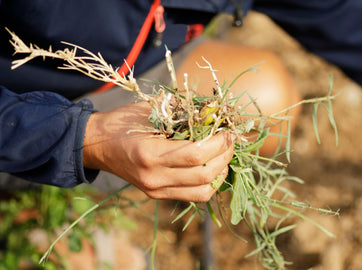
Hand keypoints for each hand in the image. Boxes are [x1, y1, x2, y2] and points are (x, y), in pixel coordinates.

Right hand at [83, 101, 234, 201]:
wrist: (96, 145)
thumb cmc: (123, 122)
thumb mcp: (149, 110)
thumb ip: (181, 111)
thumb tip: (214, 110)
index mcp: (150, 153)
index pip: (196, 155)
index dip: (219, 144)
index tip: (228, 131)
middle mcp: (154, 177)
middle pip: (204, 175)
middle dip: (225, 156)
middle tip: (230, 141)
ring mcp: (156, 190)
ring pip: (202, 192)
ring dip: (221, 173)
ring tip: (224, 155)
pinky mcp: (158, 195)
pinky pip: (193, 196)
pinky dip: (209, 183)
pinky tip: (212, 167)